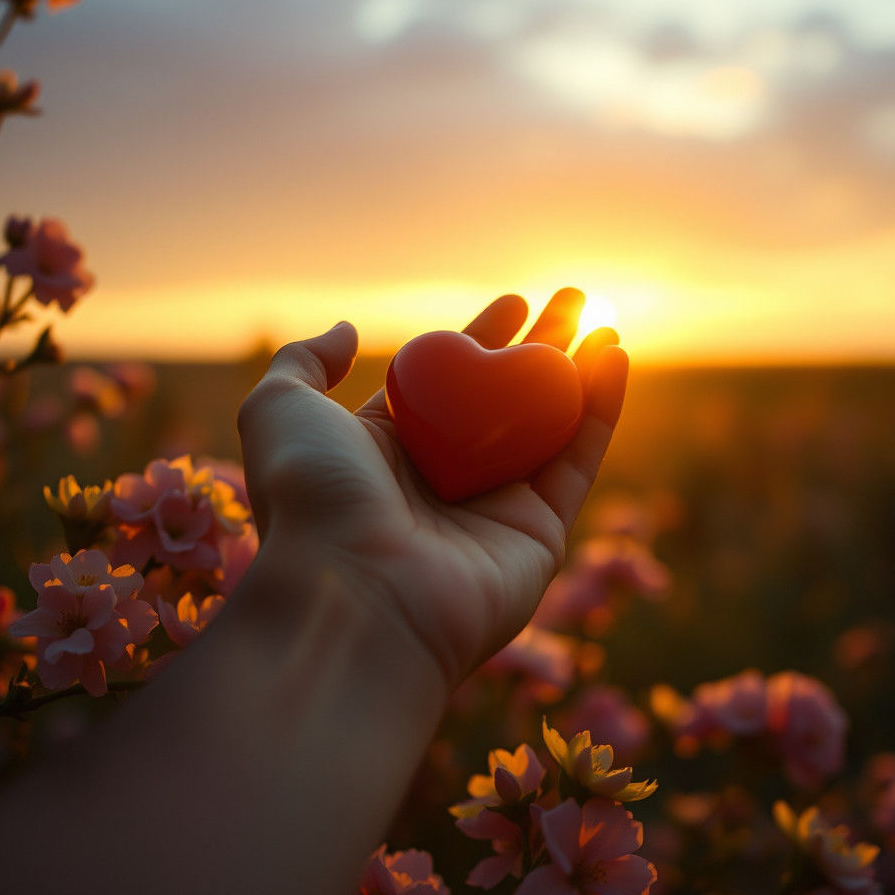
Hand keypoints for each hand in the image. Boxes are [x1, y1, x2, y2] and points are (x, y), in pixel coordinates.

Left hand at [236, 288, 627, 686]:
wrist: (353, 595)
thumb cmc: (313, 496)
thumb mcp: (280, 409)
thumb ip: (304, 362)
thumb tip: (346, 331)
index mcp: (391, 450)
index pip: (450, 382)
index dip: (483, 339)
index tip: (514, 303)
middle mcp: (445, 480)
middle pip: (506, 399)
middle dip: (541, 348)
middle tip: (573, 299)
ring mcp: (494, 509)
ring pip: (550, 427)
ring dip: (581, 373)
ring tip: (608, 323)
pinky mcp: (539, 536)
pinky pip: (577, 463)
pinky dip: (601, 412)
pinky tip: (614, 358)